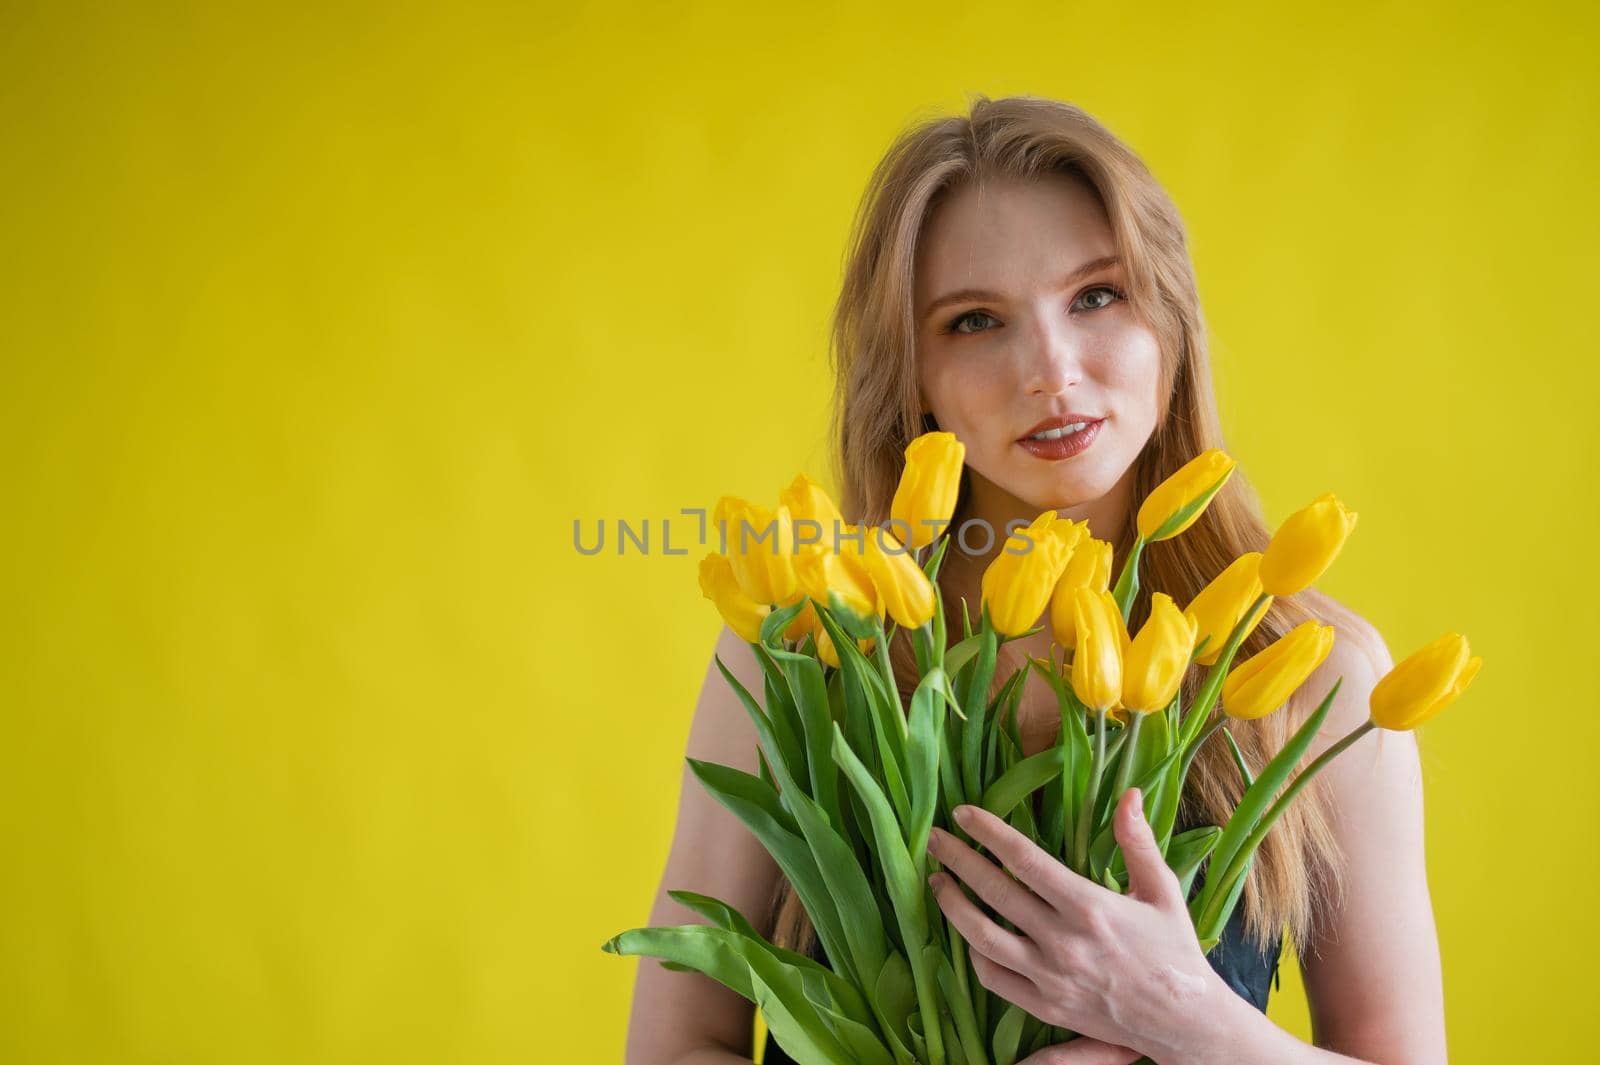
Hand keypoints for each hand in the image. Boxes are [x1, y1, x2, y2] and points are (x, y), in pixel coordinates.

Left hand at [925, 787, 1224, 1058]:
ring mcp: (1050, 977)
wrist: (1186, 1023)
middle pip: (994, 893)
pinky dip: (974, 954)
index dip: (989, 833)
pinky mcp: (1046, 1006)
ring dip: (953, 906)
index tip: (963, 813)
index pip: (1025, 860)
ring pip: (982, 938)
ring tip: (936, 881)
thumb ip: (1138, 842)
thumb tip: (1129, 794)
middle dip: (958, 860)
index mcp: (1089, 906)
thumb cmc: (1176, 951)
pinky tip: (966, 933)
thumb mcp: (1162, 890)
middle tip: (934, 838)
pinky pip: (995, 979)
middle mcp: (1063, 942)